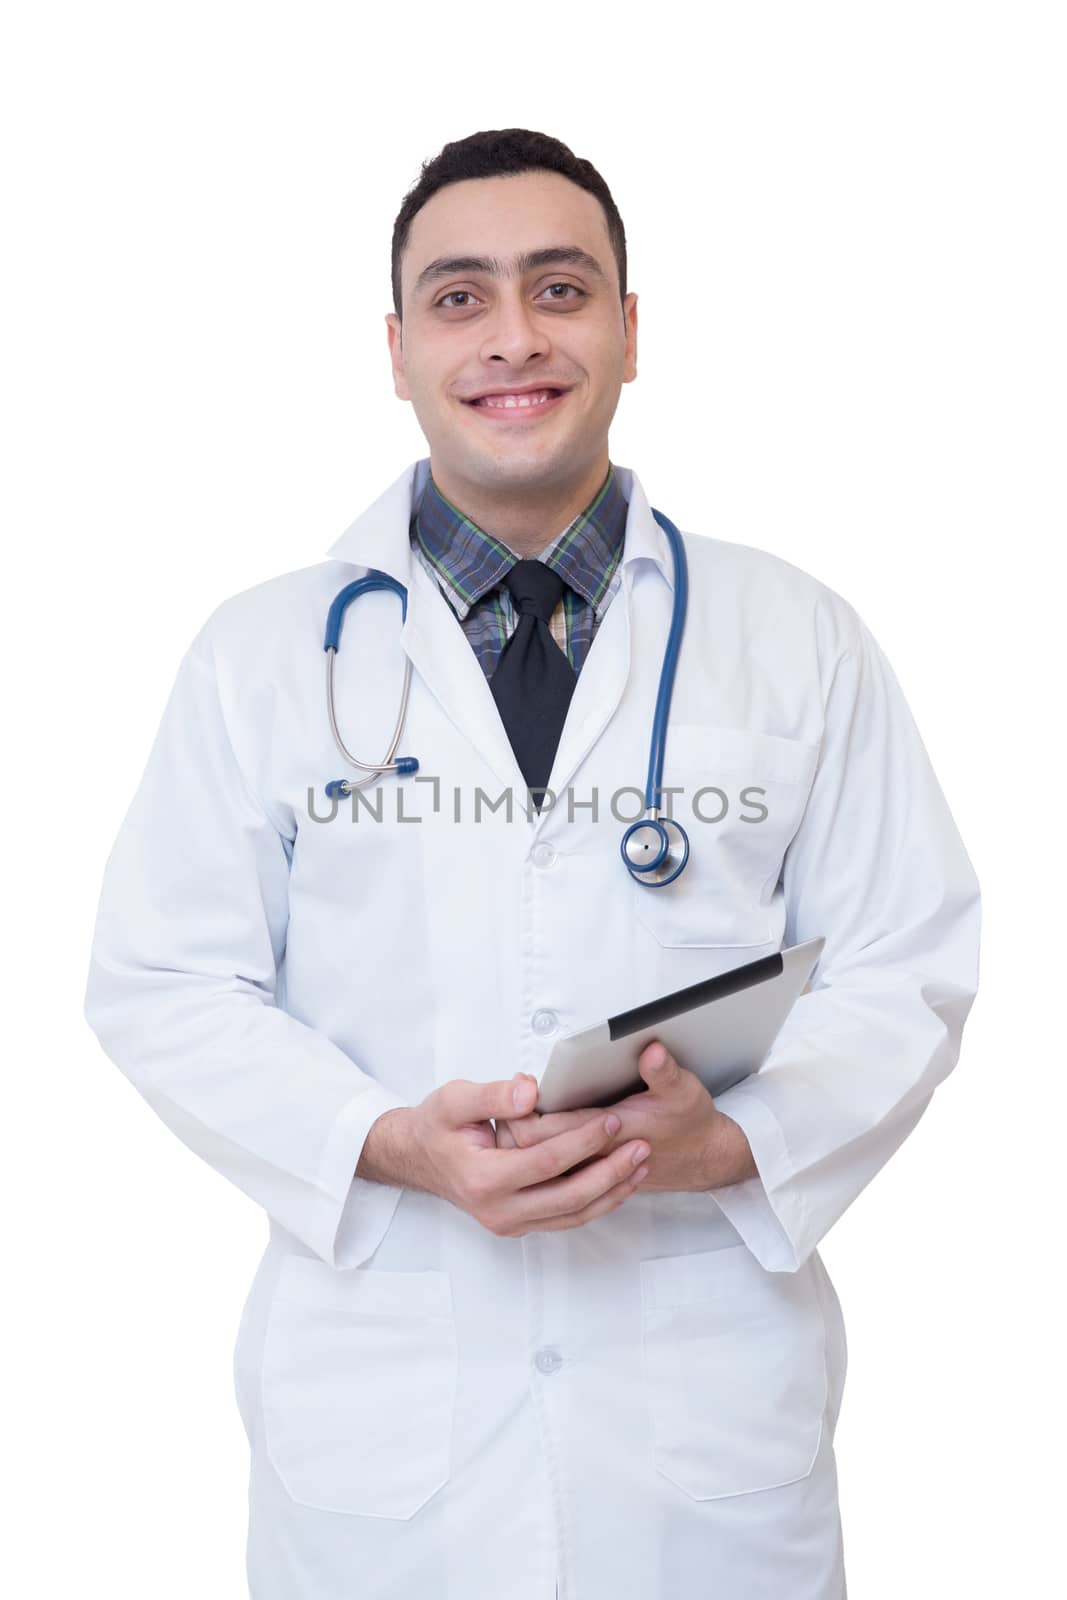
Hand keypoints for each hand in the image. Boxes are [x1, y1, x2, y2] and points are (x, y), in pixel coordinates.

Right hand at [388, 1074, 651, 1235]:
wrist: (417, 1157)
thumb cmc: (437, 1126)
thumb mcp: (456, 1099)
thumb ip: (495, 1095)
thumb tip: (530, 1092)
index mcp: (483, 1179)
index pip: (547, 1162)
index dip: (582, 1141)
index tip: (611, 1119)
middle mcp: (498, 1210)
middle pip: (569, 1197)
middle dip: (610, 1171)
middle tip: (641, 1146)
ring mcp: (510, 1223)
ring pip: (573, 1215)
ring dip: (612, 1191)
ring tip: (641, 1164)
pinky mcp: (520, 1225)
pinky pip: (567, 1219)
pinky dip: (598, 1203)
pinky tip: (620, 1182)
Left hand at [496, 1041, 756, 1192]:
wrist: (704, 1159)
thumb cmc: (690, 1123)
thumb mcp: (684, 1090)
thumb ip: (664, 1071)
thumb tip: (651, 1049)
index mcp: (610, 1135)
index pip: (547, 1133)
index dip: (525, 1111)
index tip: (523, 1085)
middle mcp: (595, 1159)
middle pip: (531, 1151)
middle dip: (514, 1124)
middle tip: (515, 1094)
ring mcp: (591, 1172)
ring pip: (537, 1165)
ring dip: (523, 1142)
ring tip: (518, 1112)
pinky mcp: (592, 1176)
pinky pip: (551, 1172)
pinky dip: (537, 1154)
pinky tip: (535, 1133)